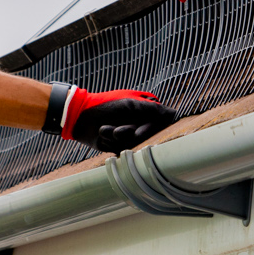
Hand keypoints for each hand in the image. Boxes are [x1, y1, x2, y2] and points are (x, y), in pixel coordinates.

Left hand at [48, 84, 178, 151]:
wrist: (79, 115)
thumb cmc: (106, 104)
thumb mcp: (130, 104)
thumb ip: (151, 109)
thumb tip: (174, 115)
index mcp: (146, 113)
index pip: (162, 123)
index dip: (154, 129)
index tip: (139, 131)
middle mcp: (140, 125)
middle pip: (147, 137)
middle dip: (130, 133)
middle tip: (117, 130)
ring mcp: (129, 137)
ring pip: (133, 144)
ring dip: (117, 137)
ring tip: (104, 128)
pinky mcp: (118, 147)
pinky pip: (122, 150)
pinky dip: (110, 142)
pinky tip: (102, 133)